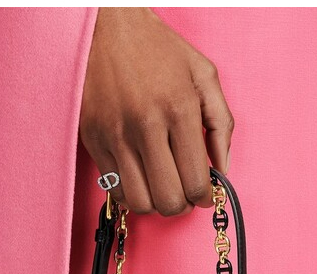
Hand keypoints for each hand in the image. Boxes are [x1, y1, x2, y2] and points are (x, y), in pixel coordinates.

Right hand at [79, 8, 233, 216]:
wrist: (105, 25)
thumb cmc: (159, 49)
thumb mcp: (203, 75)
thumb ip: (222, 124)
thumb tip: (223, 168)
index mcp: (179, 110)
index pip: (195, 182)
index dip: (204, 197)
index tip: (203, 192)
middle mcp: (145, 126)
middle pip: (168, 201)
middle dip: (182, 204)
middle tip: (184, 191)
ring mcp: (115, 136)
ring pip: (140, 203)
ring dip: (156, 204)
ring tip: (161, 186)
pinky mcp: (93, 140)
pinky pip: (115, 189)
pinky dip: (132, 193)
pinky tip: (141, 177)